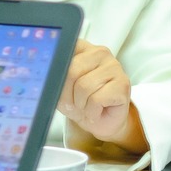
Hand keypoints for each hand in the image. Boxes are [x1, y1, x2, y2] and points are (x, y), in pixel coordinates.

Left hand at [59, 39, 146, 154]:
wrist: (100, 122)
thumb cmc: (81, 102)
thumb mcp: (60, 88)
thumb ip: (54, 76)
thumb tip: (48, 78)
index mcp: (82, 48)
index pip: (63, 53)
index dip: (57, 76)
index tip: (58, 86)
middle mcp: (99, 52)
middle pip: (72, 71)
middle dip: (68, 94)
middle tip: (75, 102)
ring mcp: (114, 66)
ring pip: (84, 86)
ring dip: (81, 104)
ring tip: (87, 106)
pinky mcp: (123, 84)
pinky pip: (97, 99)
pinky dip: (92, 111)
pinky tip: (98, 110)